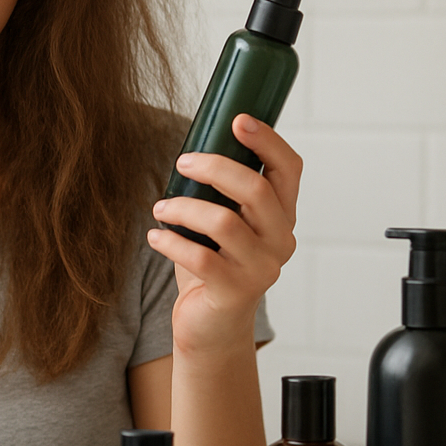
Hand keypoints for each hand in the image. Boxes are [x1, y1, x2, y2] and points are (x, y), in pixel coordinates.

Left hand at [148, 115, 300, 357]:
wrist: (211, 326)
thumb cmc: (213, 264)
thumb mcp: (224, 222)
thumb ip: (221, 192)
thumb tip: (195, 146)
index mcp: (281, 215)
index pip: (289, 169)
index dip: (267, 140)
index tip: (237, 119)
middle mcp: (280, 240)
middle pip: (255, 188)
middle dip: (214, 167)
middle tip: (182, 162)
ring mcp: (261, 268)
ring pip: (223, 221)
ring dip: (182, 208)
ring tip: (159, 208)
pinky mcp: (235, 292)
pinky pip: (199, 257)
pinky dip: (171, 241)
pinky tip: (156, 237)